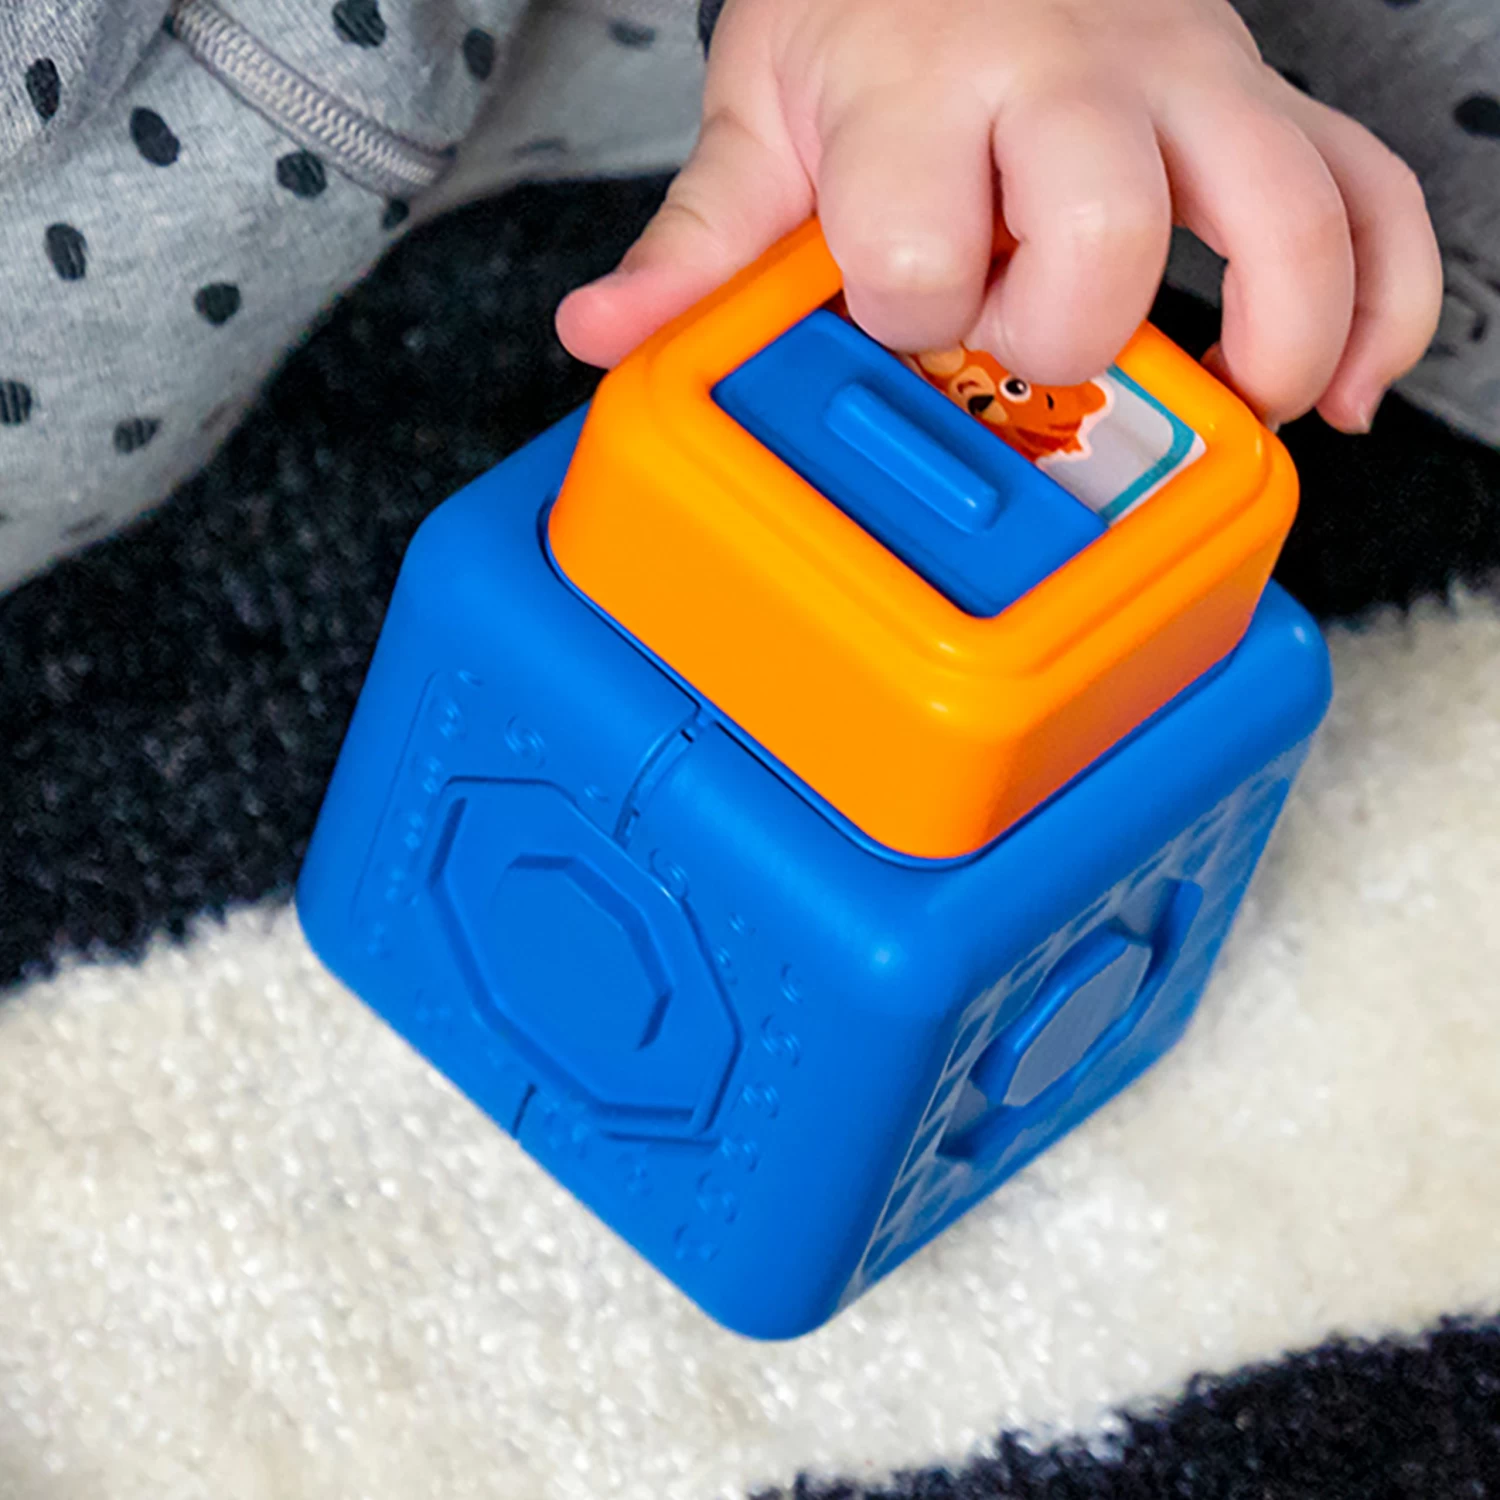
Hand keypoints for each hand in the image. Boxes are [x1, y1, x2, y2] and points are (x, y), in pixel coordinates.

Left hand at [556, 0, 1442, 432]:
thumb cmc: (864, 15)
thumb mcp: (761, 116)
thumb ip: (697, 240)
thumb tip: (601, 336)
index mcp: (924, 91)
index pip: (922, 256)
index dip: (907, 323)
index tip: (894, 324)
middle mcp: (1071, 76)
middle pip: (1101, 244)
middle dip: (1058, 337)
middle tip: (1022, 355)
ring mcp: (1187, 84)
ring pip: (1283, 216)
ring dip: (1275, 340)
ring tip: (1245, 418)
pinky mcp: (1260, 102)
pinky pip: (1371, 193)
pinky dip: (1386, 298)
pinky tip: (1354, 385)